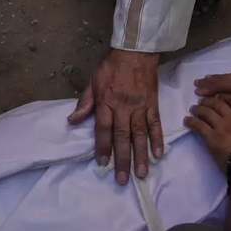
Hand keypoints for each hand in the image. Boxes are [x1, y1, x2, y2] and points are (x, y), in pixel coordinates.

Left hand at [69, 49, 163, 184]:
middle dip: (122, 160)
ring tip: (142, 173)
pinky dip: (157, 139)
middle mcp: (124, 107)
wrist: (135, 51)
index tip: (103, 164)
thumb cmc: (112, 66)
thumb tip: (72, 121)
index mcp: (107, 102)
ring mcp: (140, 106)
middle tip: (122, 180)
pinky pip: (156, 124)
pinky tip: (158, 154)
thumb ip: (84, 102)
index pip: (104, 129)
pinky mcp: (153, 104)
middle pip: (123, 137)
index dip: (103, 148)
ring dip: (141, 155)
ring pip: (141, 134)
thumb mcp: (93, 81)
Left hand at [186, 94, 230, 178]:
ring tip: (193, 108)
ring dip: (199, 108)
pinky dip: (192, 122)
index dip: (227, 95)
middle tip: (204, 100)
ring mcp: (221, 128)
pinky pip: (198, 127)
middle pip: (218, 103)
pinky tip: (187, 121)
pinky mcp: (211, 140)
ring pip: (206, 112)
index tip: (221, 95)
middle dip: (210, 100)